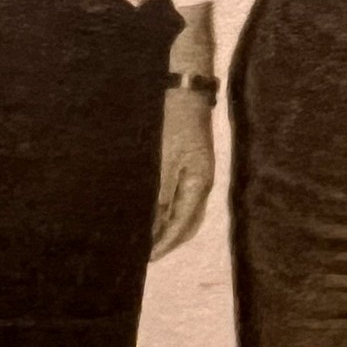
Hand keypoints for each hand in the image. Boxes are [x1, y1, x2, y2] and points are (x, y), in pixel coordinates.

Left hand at [151, 88, 214, 259]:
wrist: (183, 87)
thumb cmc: (171, 121)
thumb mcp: (162, 159)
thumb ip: (160, 195)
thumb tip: (152, 227)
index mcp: (199, 183)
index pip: (183, 225)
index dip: (165, 243)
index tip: (147, 259)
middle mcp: (202, 182)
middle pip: (188, 223)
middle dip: (168, 240)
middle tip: (144, 254)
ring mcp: (198, 174)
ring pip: (185, 212)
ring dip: (167, 227)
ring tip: (145, 238)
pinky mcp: (190, 165)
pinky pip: (181, 197)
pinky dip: (167, 210)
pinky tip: (151, 212)